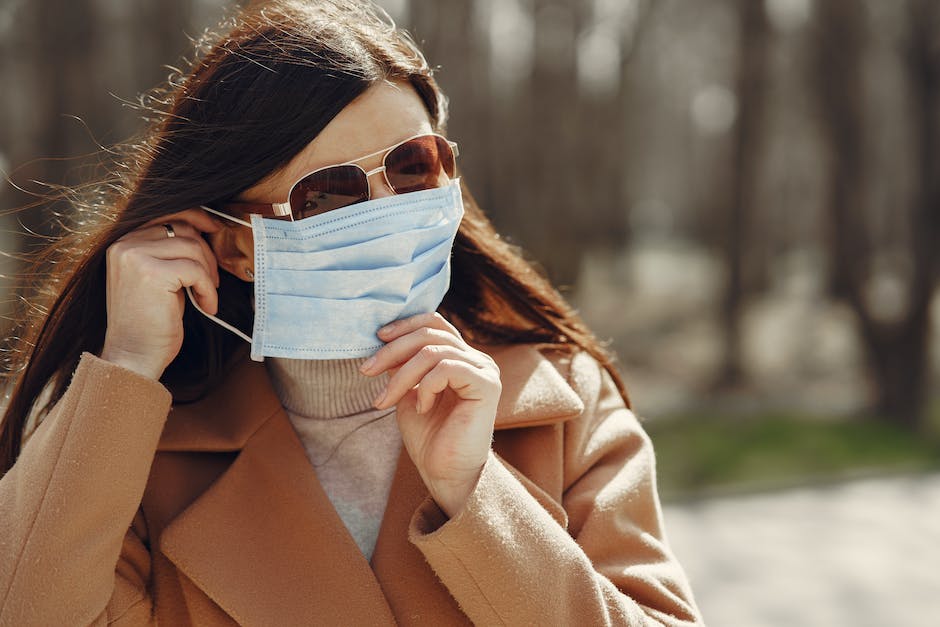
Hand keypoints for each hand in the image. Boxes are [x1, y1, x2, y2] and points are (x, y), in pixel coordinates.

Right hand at [99, 208, 222, 379]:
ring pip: (192, 248)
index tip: (214, 229)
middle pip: (183, 229)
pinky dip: (208, 288)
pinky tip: (206, 306)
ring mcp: (135, 257)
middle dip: (206, 252)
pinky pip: (195, 270)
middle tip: (213, 280)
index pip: (166, 214)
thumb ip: (168, 252)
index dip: (196, 218)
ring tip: (207, 297)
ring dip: (208, 274)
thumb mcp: (157, 278)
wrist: (134, 356)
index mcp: (123, 242)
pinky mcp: (151, 273)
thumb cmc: (149, 321)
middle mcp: (124, 244)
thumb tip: (200, 229)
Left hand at [360, 312, 501, 517]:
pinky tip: (422, 408)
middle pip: (430, 333)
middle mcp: (476, 359)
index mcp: (460, 357)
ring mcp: (484, 370)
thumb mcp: (408, 393)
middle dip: (392, 350)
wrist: (446, 474)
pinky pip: (448, 368)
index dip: (404, 325)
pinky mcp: (487, 385)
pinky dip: (426, 386)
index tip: (376, 338)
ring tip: (385, 400)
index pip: (434, 323)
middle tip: (367, 370)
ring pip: (434, 351)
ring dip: (401, 375)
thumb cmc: (429, 438)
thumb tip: (383, 340)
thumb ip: (402, 366)